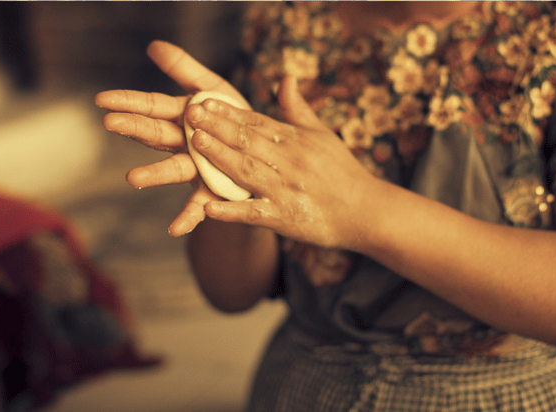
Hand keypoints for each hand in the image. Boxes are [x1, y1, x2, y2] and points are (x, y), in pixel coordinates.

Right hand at [95, 41, 251, 235]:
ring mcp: (197, 169)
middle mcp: (185, 144)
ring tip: (133, 179)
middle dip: (134, 128)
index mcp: (183, 117)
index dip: (129, 102)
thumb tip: (153, 45)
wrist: (263, 154)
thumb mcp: (212, 89)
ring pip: (173, 170)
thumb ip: (185, 69)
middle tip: (110, 123)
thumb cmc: (232, 119)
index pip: (152, 106)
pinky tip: (175, 229)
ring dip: (153, 175)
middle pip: (157, 135)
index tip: (103, 99)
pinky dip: (188, 217)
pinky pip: (200, 206)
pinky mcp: (213, 191)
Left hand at [184, 75, 379, 248]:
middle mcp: (290, 162)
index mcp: (296, 141)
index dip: (228, 112)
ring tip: (195, 144)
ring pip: (247, 171)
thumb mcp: (323, 135)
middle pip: (248, 141)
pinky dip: (231, 211)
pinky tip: (208, 207)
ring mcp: (285, 191)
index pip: (257, 122)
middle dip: (217, 127)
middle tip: (189, 113)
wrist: (366, 211)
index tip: (203, 101)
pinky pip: (253, 213)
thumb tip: (286, 78)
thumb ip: (298, 109)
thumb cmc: (341, 172)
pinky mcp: (284, 218)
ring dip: (220, 157)